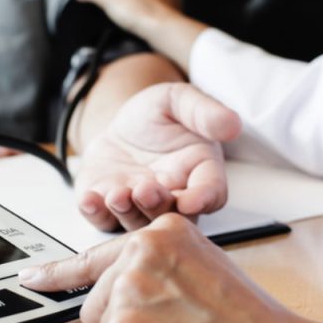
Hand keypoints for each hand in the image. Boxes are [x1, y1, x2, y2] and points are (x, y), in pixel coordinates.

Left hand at [74, 82, 240, 231]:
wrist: (120, 124)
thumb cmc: (156, 114)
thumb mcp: (178, 100)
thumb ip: (204, 112)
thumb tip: (233, 124)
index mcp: (199, 171)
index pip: (211, 193)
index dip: (203, 199)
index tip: (192, 200)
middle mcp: (173, 196)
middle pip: (173, 215)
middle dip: (158, 206)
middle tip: (145, 190)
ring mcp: (141, 207)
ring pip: (138, 222)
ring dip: (127, 212)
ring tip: (117, 194)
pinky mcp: (111, 210)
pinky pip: (104, 220)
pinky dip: (95, 213)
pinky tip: (89, 200)